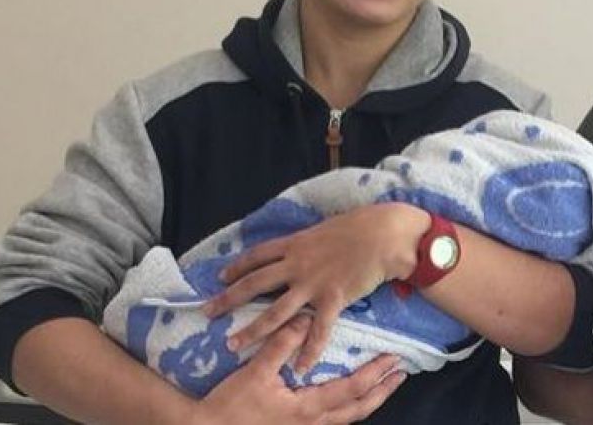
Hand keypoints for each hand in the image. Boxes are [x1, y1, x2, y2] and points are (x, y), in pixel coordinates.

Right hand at [193, 316, 405, 424]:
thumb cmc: (229, 407)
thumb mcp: (255, 373)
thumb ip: (281, 345)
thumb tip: (303, 318)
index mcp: (307, 409)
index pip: (352, 389)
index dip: (375, 375)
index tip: (394, 361)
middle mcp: (311, 423)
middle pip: (357, 409)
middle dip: (381, 392)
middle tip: (400, 375)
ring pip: (345, 417)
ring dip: (366, 400)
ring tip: (381, 386)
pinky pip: (328, 420)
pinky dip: (343, 409)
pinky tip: (344, 400)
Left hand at [202, 202, 430, 371]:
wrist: (385, 234)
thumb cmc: (363, 224)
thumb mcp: (328, 227)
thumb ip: (312, 240)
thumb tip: (310, 243)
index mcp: (296, 244)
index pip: (257, 256)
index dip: (237, 267)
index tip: (221, 276)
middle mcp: (297, 264)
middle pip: (254, 284)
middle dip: (228, 300)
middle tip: (207, 312)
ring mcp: (313, 283)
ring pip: (275, 311)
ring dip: (253, 330)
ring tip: (233, 345)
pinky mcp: (333, 298)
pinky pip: (318, 329)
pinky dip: (309, 350)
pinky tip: (301, 367)